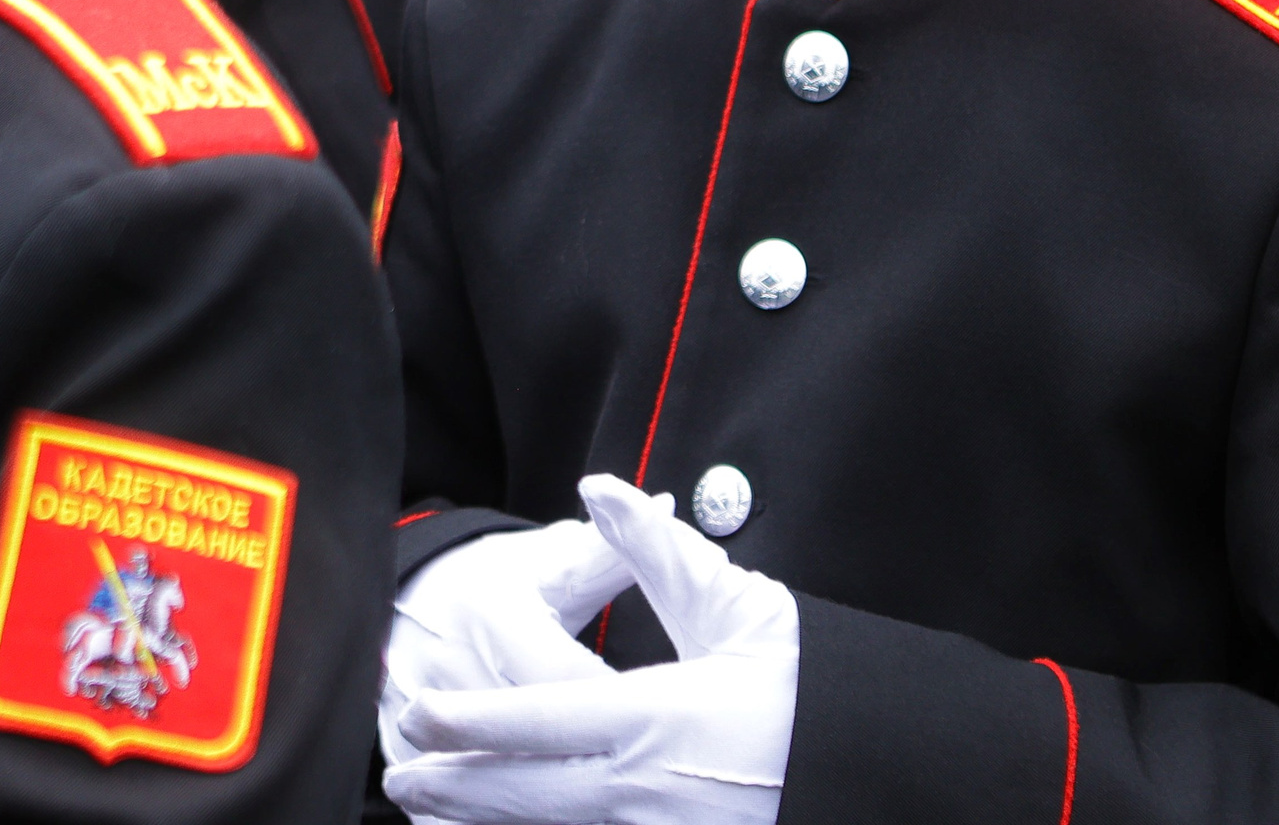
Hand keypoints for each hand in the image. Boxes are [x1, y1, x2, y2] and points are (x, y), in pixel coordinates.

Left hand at [381, 474, 799, 824]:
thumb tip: (601, 487)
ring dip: (479, 824)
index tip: (418, 707)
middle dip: (450, 784)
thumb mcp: (741, 610)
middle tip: (399, 771)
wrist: (879, 772)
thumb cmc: (812, 691)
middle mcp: (641, 792)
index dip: (466, 716)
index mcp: (654, 719)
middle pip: (518, 792)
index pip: (534, 718)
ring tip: (431, 811)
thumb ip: (658, 552)